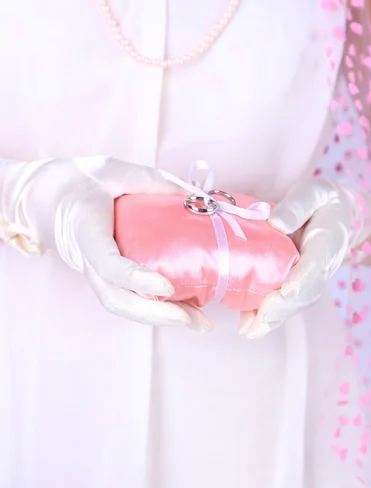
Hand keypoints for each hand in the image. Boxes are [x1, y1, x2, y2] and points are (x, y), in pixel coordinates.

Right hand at [0, 156, 211, 330]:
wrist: (51, 196)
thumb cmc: (83, 182)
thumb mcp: (115, 170)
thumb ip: (153, 181)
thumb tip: (198, 196)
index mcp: (86, 231)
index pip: (108, 264)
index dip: (136, 279)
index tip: (167, 287)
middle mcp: (87, 260)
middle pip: (116, 299)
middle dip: (156, 315)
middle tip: (194, 319)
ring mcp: (94, 273)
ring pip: (122, 305)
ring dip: (160, 318)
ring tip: (198, 321)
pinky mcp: (104, 277)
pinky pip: (126, 299)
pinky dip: (154, 310)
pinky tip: (184, 310)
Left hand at [239, 178, 370, 338]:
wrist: (336, 211)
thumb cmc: (321, 200)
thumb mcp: (313, 192)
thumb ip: (297, 206)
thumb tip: (277, 224)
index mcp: (327, 244)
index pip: (314, 268)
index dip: (299, 283)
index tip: (283, 292)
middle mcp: (321, 267)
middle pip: (304, 294)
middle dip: (281, 309)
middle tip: (258, 320)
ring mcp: (311, 278)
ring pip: (294, 304)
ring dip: (272, 320)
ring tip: (248, 331)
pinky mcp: (298, 282)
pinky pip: (285, 302)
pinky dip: (267, 316)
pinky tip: (247, 326)